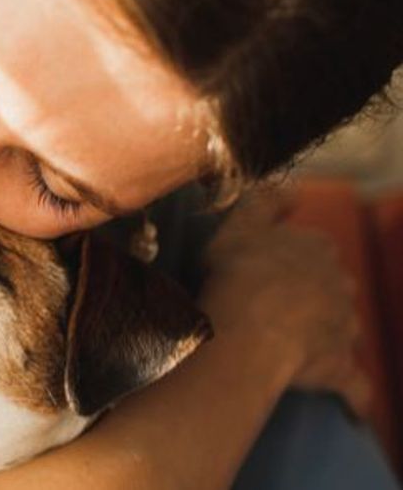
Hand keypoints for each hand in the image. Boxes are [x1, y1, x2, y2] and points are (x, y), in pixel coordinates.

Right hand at [199, 188, 369, 415]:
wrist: (247, 328)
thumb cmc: (238, 272)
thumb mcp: (240, 224)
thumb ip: (265, 202)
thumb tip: (291, 186)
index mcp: (318, 249)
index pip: (314, 247)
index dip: (291, 258)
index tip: (268, 268)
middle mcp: (340, 285)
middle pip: (333, 288)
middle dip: (315, 296)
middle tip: (278, 307)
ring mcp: (344, 328)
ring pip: (342, 329)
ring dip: (328, 336)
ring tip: (296, 349)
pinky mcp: (341, 368)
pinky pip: (355, 386)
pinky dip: (355, 395)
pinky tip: (353, 407)